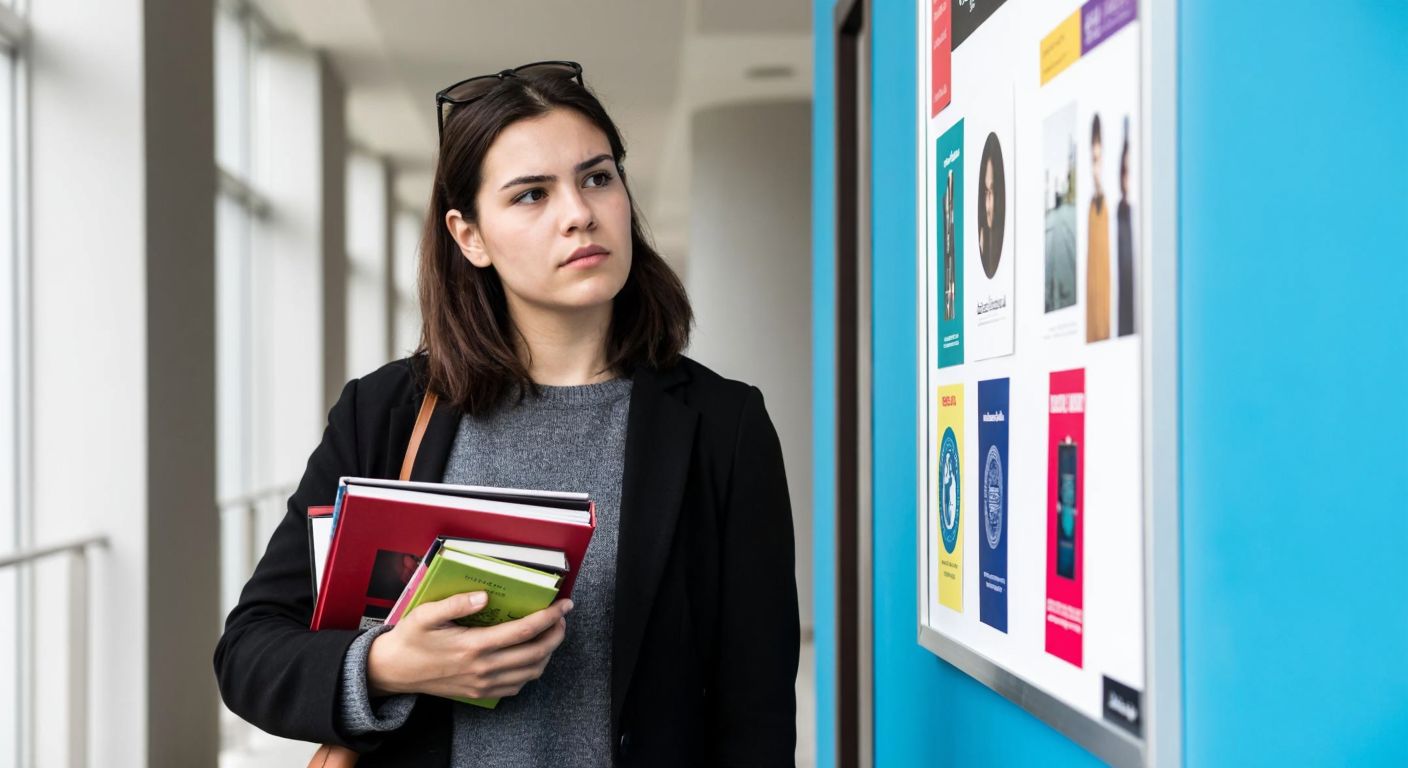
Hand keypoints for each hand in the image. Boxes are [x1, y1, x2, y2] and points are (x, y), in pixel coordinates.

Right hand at [366, 592, 572, 700]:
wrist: (393, 672)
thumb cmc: (410, 640)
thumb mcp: (426, 614)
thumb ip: (455, 602)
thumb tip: (483, 596)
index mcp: (473, 646)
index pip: (524, 631)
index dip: (549, 617)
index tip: (563, 605)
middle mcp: (482, 668)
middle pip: (535, 653)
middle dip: (556, 633)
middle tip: (562, 617)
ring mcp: (482, 684)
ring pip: (531, 673)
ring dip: (548, 652)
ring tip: (550, 633)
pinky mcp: (479, 693)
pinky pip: (517, 686)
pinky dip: (532, 670)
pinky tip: (530, 654)